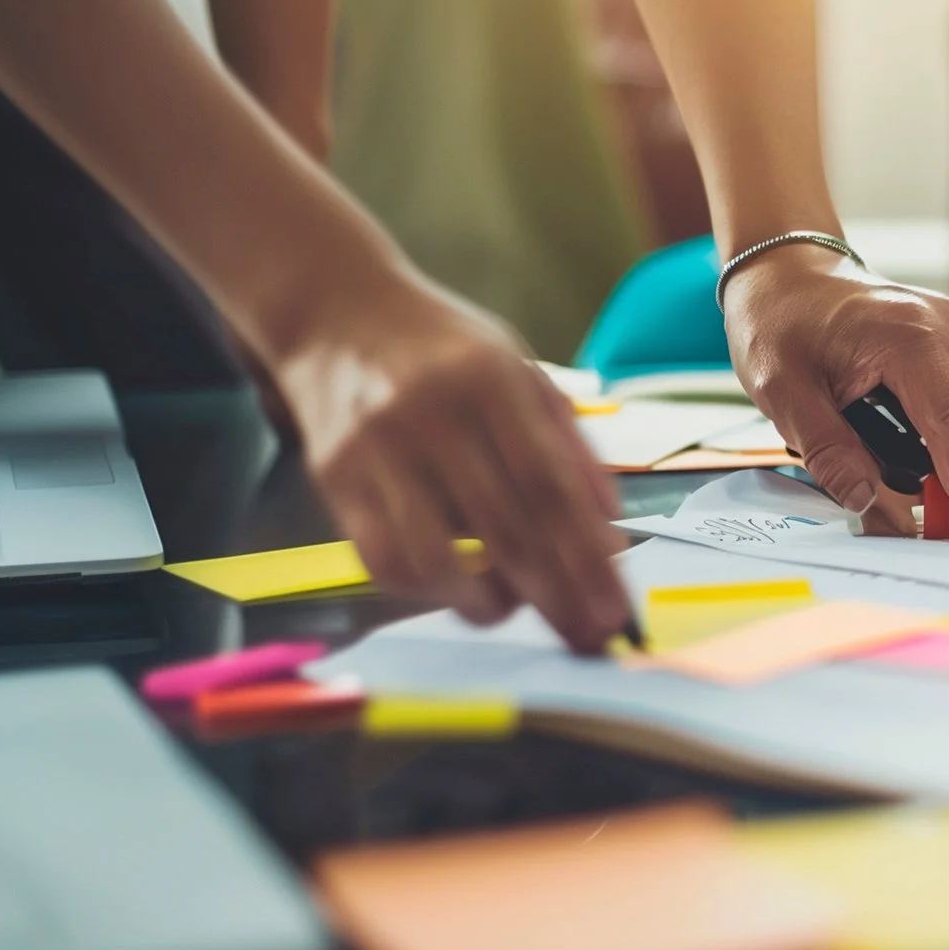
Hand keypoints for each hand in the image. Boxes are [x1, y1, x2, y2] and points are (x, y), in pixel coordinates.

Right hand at [269, 275, 632, 652]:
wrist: (334, 311)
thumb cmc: (446, 350)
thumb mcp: (521, 371)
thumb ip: (570, 448)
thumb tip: (610, 536)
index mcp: (491, 381)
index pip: (550, 486)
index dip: (586, 556)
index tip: (615, 608)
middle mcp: (431, 414)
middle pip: (504, 529)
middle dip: (555, 596)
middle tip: (588, 637)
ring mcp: (375, 448)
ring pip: (437, 558)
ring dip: (488, 602)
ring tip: (517, 609)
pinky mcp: (333, 478)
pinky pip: (382, 559)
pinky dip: (427, 591)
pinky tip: (458, 589)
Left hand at [722, 244, 948, 542]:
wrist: (787, 269)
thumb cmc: (778, 321)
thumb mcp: (781, 391)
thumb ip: (828, 453)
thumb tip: (870, 505)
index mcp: (907, 336)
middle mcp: (947, 329)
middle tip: (931, 534)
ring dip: (946, 465)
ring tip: (901, 488)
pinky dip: (943, 442)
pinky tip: (907, 457)